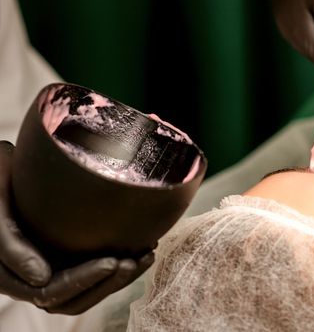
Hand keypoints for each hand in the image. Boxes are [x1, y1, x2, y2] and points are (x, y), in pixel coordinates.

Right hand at [0, 141, 153, 313]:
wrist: (6, 168)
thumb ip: (10, 245)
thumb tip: (41, 279)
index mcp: (10, 274)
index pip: (50, 293)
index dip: (83, 281)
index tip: (112, 262)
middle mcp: (33, 276)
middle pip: (73, 299)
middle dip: (107, 284)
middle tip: (134, 261)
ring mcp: (54, 266)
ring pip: (89, 288)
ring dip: (119, 279)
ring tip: (146, 256)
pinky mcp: (70, 254)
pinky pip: (96, 270)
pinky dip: (121, 263)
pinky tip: (144, 246)